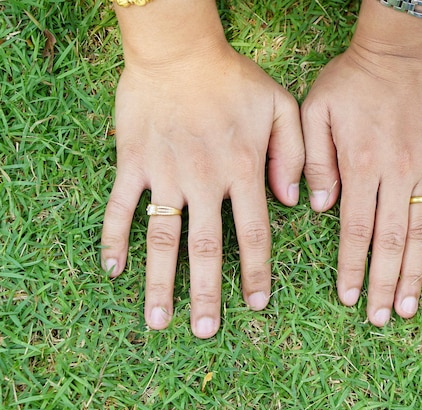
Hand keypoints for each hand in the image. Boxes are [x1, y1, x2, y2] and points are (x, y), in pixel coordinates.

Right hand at [101, 43, 303, 337]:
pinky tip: (112, 269)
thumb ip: (295, 154)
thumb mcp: (281, 106)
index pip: (254, 235)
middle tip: (206, 331)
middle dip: (207, 294)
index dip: (256, 273)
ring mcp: (166, 174)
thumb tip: (294, 201)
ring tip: (158, 321)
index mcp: (244, 170)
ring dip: (161, 282)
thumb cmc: (233, 78)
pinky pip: (120, 207)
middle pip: (207, 249)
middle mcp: (206, 181)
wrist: (179, 51)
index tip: (256, 305)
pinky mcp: (134, 163)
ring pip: (162, 239)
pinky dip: (113, 238)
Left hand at [301, 0, 421, 325]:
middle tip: (381, 318)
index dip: (351, 268)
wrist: (401, 50)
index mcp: (361, 167)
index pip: (354, 232)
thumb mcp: (315, 111)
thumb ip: (315, 162)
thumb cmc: (353, 79)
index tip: (347, 298)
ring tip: (411, 306)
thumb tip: (320, 208)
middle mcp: (396, 175)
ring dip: (416, 273)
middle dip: (383, 284)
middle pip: (389, 242)